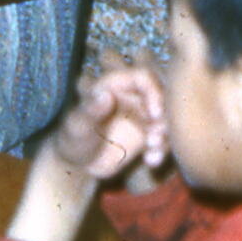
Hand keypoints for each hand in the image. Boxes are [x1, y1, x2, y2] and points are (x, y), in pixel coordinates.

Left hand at [5, 62, 168, 240]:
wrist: (78, 165)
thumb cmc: (72, 140)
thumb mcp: (77, 127)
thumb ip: (90, 110)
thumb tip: (105, 93)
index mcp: (113, 83)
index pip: (143, 75)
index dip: (154, 91)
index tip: (155, 115)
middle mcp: (131, 93)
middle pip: (163, 87)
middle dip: (168, 109)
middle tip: (158, 132)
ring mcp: (142, 112)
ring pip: (169, 112)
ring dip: (168, 130)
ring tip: (153, 148)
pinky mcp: (149, 131)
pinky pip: (167, 134)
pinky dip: (165, 147)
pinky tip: (151, 161)